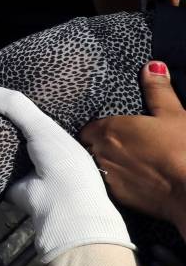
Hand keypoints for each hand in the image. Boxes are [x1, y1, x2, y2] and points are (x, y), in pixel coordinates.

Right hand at [0, 85, 130, 260]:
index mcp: (51, 135)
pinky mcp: (3, 181)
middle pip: (8, 129)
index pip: (26, 113)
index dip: (8, 102)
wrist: (60, 204)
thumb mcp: (42, 126)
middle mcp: (35, 150)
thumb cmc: (60, 160)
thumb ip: (15, 105)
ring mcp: (19, 167)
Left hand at [82, 61, 185, 235]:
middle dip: (100, 146)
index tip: (115, 131)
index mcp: (109, 128)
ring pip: (95, 166)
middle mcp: (99, 151)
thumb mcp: (173, 115)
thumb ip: (158, 91)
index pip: (90, 127)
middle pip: (89, 146)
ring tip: (128, 166)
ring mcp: (105, 176)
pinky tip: (133, 183)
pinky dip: (116, 183)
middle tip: (123, 148)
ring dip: (106, 164)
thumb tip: (152, 67)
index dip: (101, 129)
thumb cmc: (182, 151)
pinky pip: (107, 186)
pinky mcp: (115, 198)